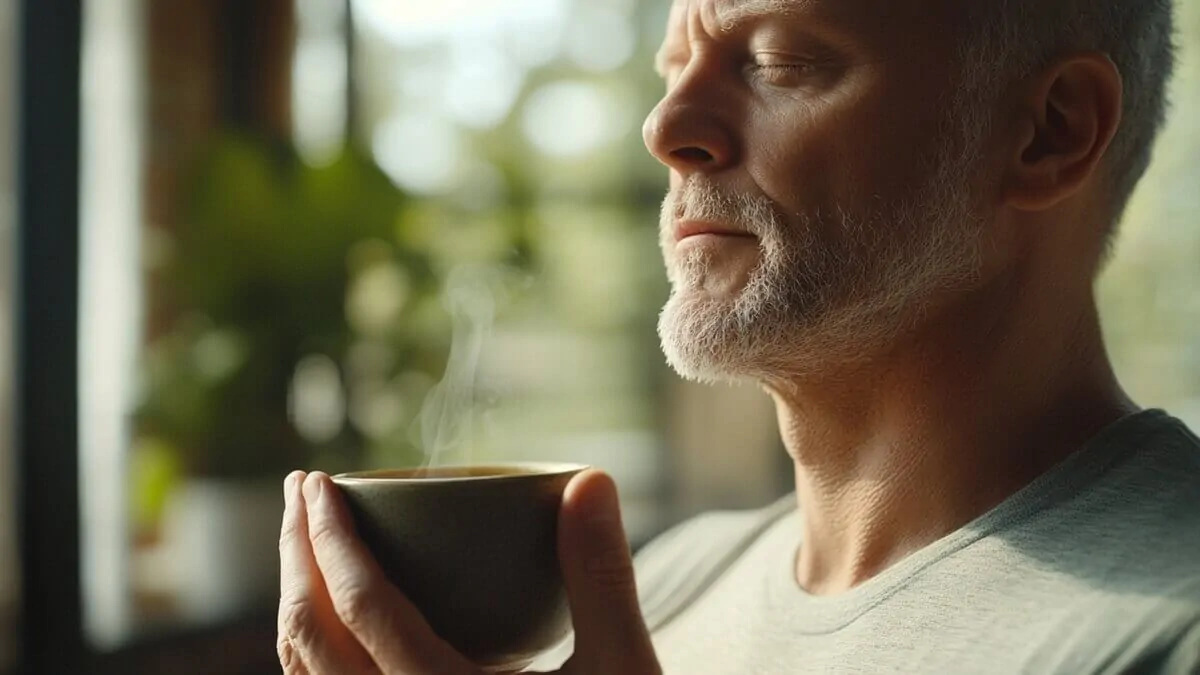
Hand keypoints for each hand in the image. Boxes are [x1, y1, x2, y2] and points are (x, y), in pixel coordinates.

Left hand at [277, 469, 661, 674]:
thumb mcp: (623, 673)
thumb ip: (601, 579)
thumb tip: (590, 481)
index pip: (362, 607)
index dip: (331, 538)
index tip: (321, 483)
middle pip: (309, 637)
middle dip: (296, 556)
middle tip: (303, 492)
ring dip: (296, 601)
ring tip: (306, 545)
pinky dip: (313, 654)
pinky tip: (333, 625)